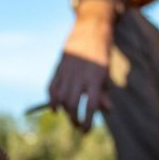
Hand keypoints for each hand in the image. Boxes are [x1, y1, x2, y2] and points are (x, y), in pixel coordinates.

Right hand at [46, 1, 114, 131]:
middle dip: (74, 119)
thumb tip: (107, 110)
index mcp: (96, 77)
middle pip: (73, 104)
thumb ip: (104, 91)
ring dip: (63, 111)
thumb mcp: (105, 72)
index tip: (86, 131)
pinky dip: (51, 99)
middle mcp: (80, 75)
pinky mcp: (59, 67)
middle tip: (78, 125)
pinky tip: (55, 108)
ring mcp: (67, 71)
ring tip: (69, 116)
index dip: (88, 121)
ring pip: (60, 98)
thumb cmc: (101, 53)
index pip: (92, 105)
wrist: (90, 28)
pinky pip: (51, 87)